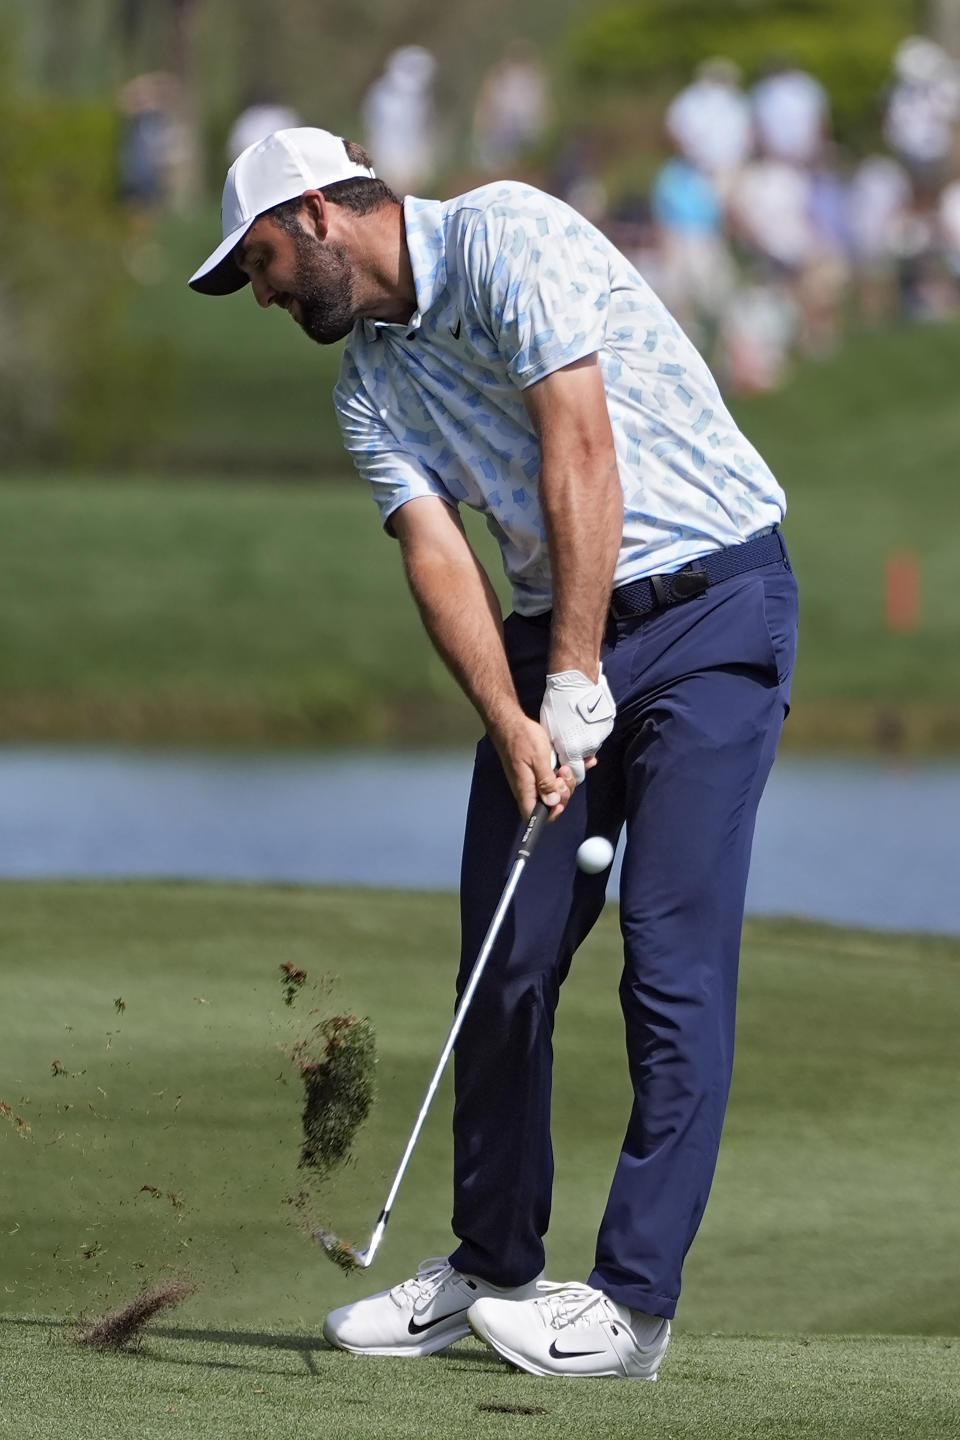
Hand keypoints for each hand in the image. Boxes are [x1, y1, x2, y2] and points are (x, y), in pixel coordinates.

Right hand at [490, 714, 576, 822]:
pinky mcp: (538, 771)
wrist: (510, 722)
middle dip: (562, 793)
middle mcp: (529, 787)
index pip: (535, 815)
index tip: (561, 800)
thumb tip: (552, 802)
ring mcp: (534, 779)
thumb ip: (545, 782)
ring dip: (565, 781)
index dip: (551, 813)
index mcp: (525, 789)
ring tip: (566, 766)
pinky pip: (554, 777)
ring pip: (554, 790)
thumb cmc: (521, 738)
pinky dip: (568, 772)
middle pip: (549, 803)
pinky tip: (580, 764)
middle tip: (564, 775)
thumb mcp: (538, 759)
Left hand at [539, 665, 615, 783]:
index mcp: (573, 750)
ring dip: (584, 741)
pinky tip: (584, 719)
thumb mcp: (549, 730)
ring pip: (592, 746)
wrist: (575, 682)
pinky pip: (598, 734)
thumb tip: (558, 760)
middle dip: (576, 755)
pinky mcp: (608, 725)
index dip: (571, 774)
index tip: (565, 768)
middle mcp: (590, 746)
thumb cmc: (557, 704)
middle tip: (567, 739)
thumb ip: (555, 750)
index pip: (577, 775)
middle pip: (584, 759)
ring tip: (575, 725)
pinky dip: (591, 731)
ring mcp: (601, 735)